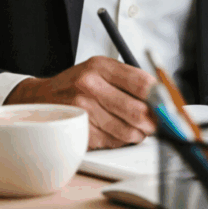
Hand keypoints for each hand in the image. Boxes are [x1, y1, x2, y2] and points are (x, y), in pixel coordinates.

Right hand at [4, 56, 156, 149]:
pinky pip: (113, 142)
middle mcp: (90, 86)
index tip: (167, 103)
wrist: (40, 100)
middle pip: (137, 110)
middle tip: (156, 122)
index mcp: (99, 66)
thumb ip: (128, 79)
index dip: (159, 96)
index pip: (140, 82)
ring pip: (128, 131)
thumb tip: (161, 97)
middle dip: (153, 121)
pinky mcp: (80, 131)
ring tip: (136, 128)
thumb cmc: (76, 85)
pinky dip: (121, 141)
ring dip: (139, 134)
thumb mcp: (99, 70)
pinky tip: (116, 132)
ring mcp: (83, 110)